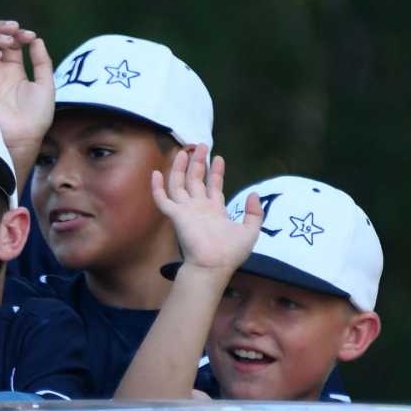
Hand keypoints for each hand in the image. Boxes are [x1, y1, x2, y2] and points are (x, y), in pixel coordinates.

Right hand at [0, 20, 53, 164]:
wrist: (25, 136)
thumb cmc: (37, 116)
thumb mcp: (46, 83)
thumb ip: (42, 61)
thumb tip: (36, 39)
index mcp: (12, 71)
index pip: (9, 42)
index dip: (17, 33)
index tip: (30, 36)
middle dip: (1, 28)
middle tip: (14, 29)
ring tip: (7, 41)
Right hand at [152, 148, 261, 275]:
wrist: (214, 265)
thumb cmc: (231, 252)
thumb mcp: (251, 230)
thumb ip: (254, 212)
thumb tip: (253, 194)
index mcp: (215, 210)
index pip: (214, 186)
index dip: (216, 172)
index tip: (219, 157)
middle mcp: (199, 208)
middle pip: (196, 180)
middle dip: (199, 162)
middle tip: (201, 145)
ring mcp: (186, 210)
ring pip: (179, 184)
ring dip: (181, 167)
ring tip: (185, 151)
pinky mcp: (176, 215)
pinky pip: (163, 199)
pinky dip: (157, 187)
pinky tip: (156, 173)